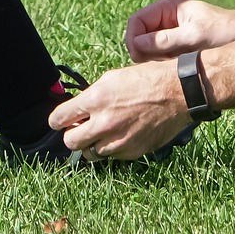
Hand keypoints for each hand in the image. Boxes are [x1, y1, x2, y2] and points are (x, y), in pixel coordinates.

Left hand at [48, 60, 193, 160]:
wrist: (178, 93)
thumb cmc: (147, 79)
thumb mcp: (113, 78)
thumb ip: (92, 96)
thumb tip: (78, 109)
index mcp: (96, 100)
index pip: (59, 118)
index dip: (57, 120)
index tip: (59, 121)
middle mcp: (103, 123)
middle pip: (70, 141)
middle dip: (72, 134)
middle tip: (81, 128)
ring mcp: (117, 141)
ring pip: (89, 153)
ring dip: (92, 144)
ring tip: (103, 132)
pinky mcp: (130, 152)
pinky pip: (111, 156)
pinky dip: (112, 148)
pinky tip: (122, 134)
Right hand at [124, 0, 234, 60]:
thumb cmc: (225, 33)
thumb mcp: (194, 37)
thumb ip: (165, 40)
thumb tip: (137, 44)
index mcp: (168, 6)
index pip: (136, 21)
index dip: (133, 40)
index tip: (141, 58)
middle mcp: (166, 17)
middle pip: (139, 37)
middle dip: (146, 52)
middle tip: (164, 63)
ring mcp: (170, 32)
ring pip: (147, 50)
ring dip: (156, 60)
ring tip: (176, 63)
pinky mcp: (176, 46)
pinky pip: (159, 57)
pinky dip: (164, 64)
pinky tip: (179, 66)